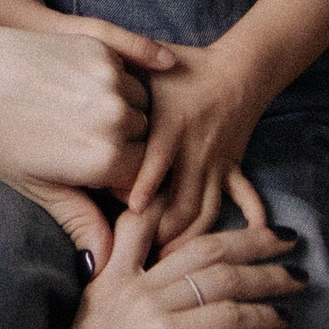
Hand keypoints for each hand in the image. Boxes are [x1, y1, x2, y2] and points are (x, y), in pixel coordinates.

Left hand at [0, 0, 178, 267]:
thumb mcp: (35, 185)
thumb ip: (79, 220)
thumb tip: (104, 264)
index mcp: (102, 160)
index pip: (139, 179)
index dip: (117, 180)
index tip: (91, 175)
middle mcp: (114, 120)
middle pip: (144, 142)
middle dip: (122, 146)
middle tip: (77, 141)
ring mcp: (110, 80)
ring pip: (142, 106)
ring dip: (122, 112)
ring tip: (76, 114)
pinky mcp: (101, 48)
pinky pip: (131, 71)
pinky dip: (118, 81)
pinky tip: (85, 87)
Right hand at [5, 179, 298, 328]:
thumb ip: (116, 311)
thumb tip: (147, 316)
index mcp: (107, 280)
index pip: (143, 223)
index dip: (182, 207)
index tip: (220, 206)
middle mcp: (128, 285)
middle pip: (201, 245)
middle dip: (250, 237)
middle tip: (285, 235)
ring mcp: (148, 309)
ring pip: (221, 276)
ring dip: (267, 276)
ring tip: (298, 279)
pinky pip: (226, 316)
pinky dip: (259, 315)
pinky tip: (281, 318)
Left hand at [128, 32, 273, 247]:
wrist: (240, 66)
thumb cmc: (183, 67)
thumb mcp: (147, 71)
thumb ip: (114, 86)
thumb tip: (77, 97)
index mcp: (170, 126)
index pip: (153, 166)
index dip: (141, 192)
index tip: (127, 215)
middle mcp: (195, 148)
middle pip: (180, 202)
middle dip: (161, 232)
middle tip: (138, 258)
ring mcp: (217, 161)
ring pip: (206, 209)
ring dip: (189, 238)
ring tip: (168, 262)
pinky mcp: (233, 167)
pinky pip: (244, 196)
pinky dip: (251, 218)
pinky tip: (251, 241)